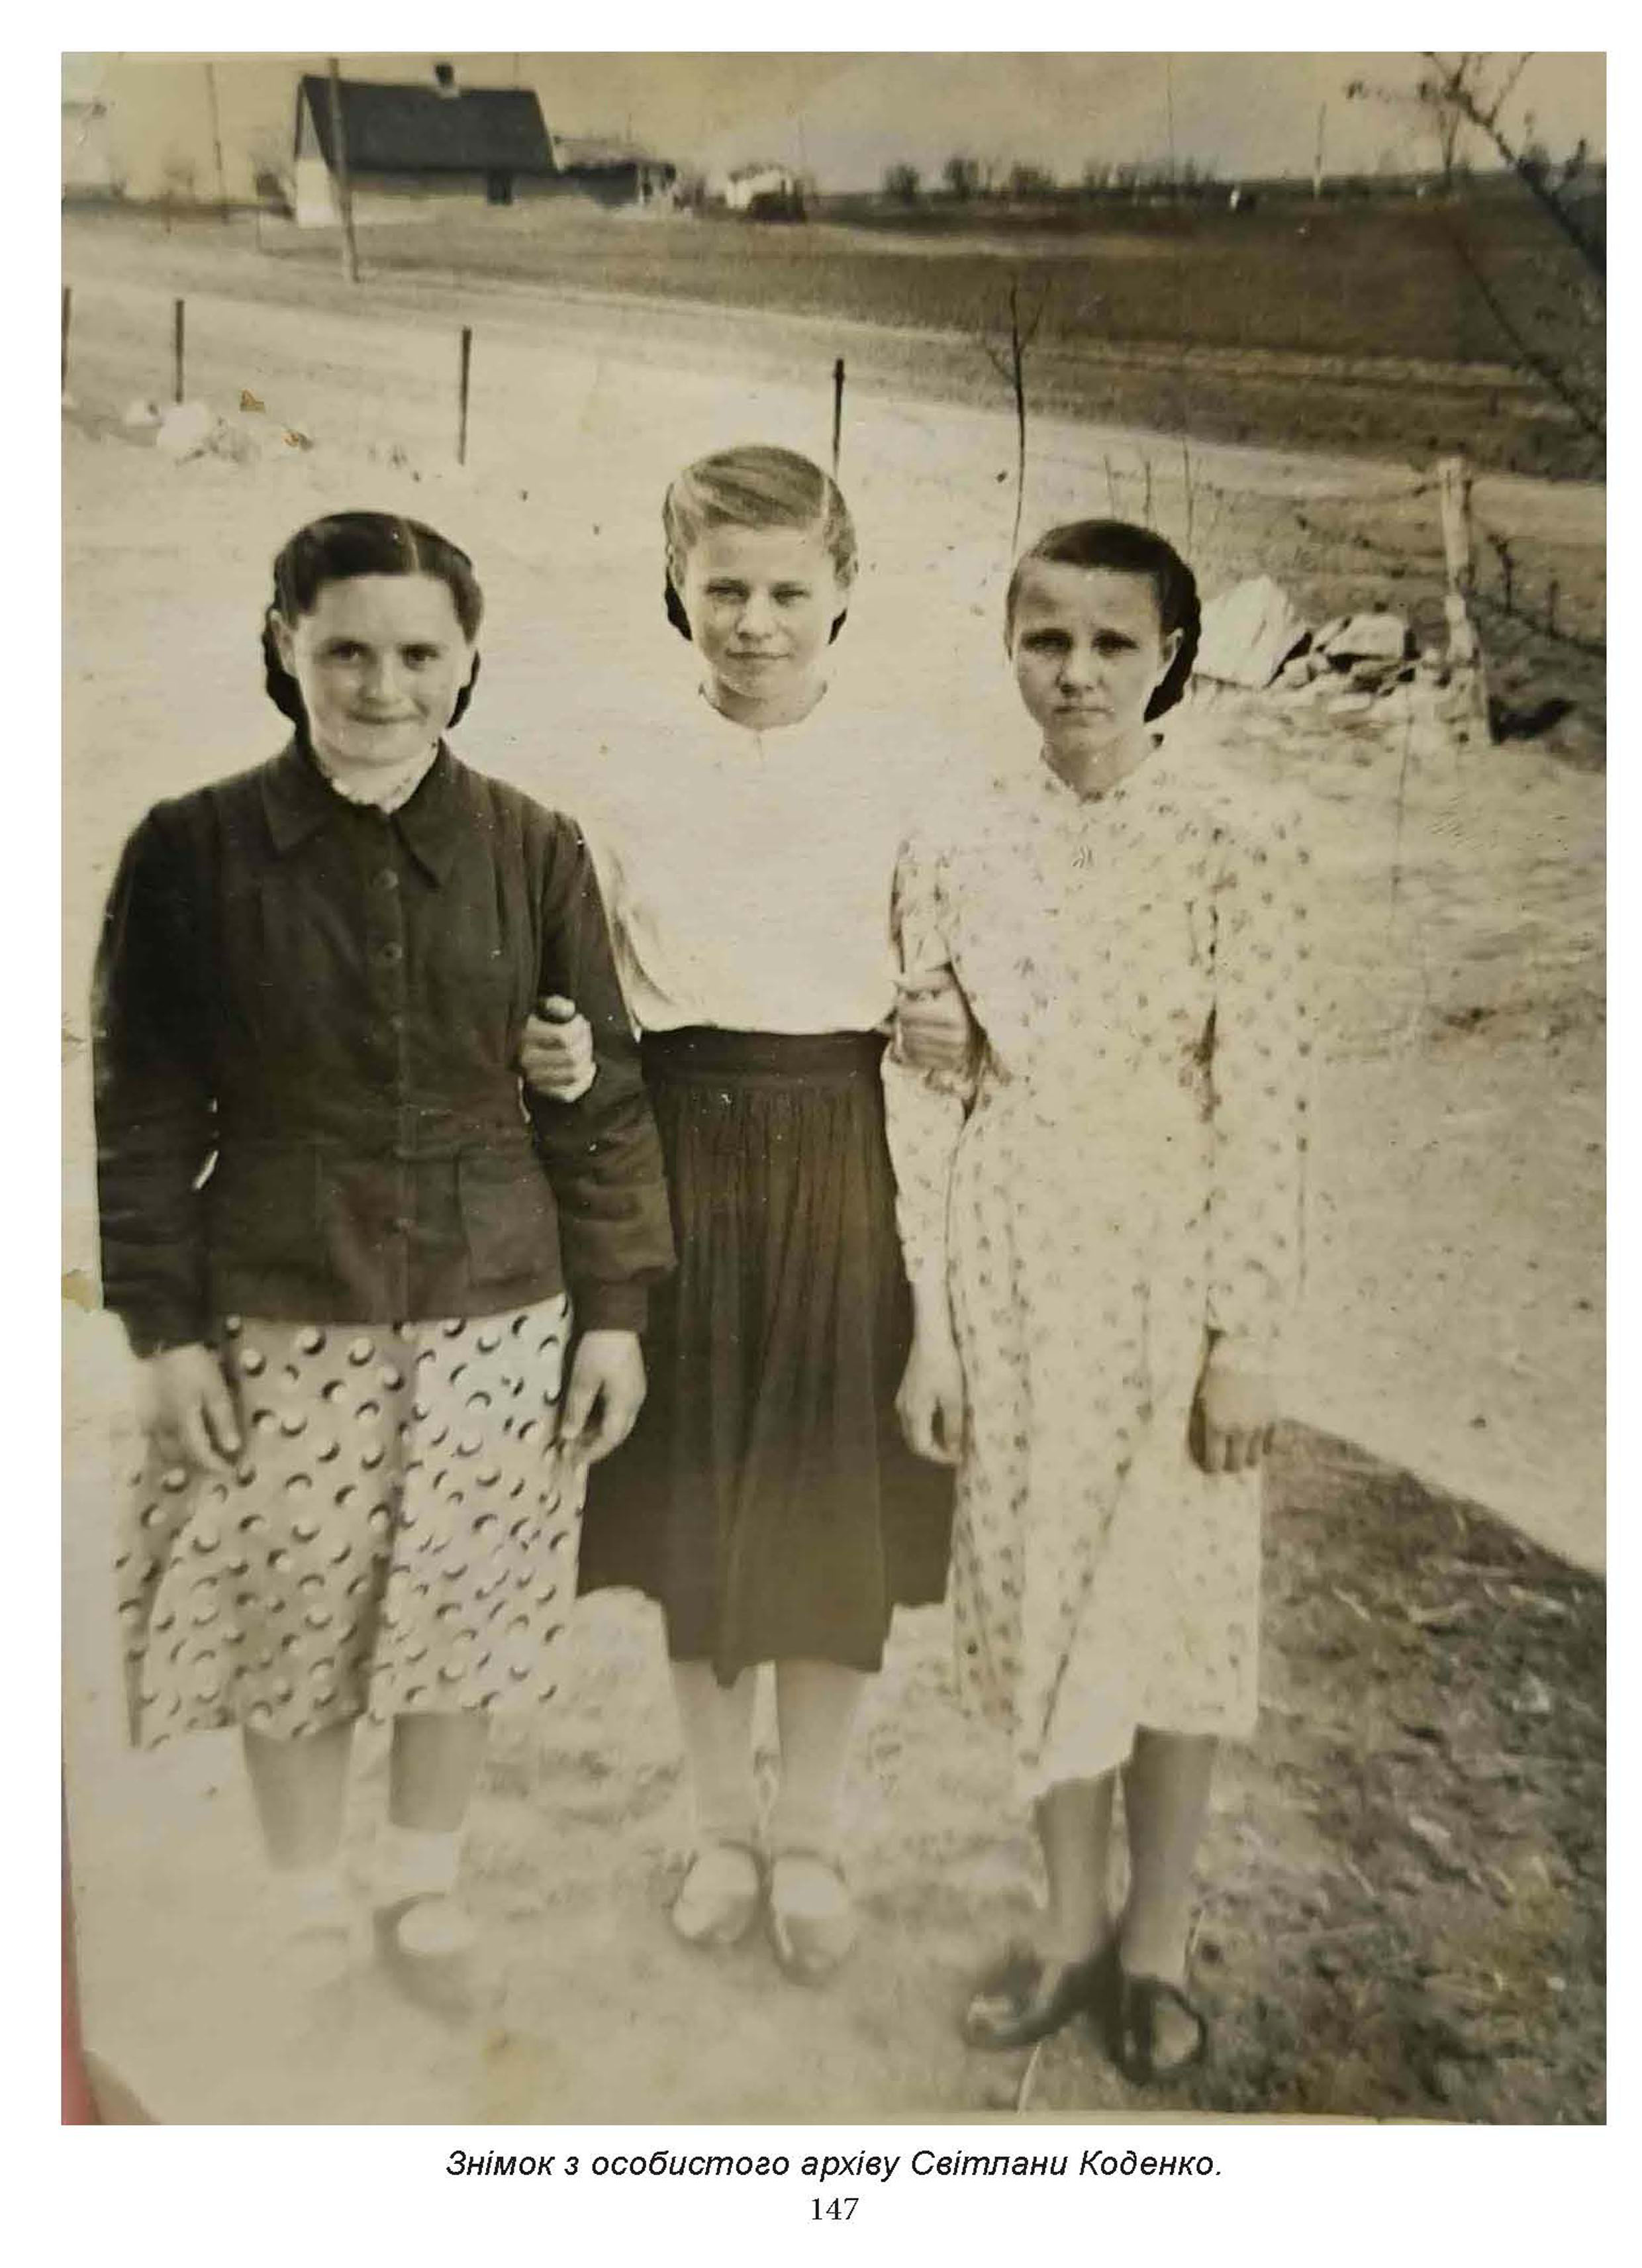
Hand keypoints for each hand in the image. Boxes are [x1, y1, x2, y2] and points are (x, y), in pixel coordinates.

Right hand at [137, 1342, 241, 1475]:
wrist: (163, 1341)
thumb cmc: (194, 1365)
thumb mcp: (215, 1390)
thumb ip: (223, 1421)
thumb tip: (232, 1449)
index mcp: (182, 1424)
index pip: (200, 1454)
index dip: (215, 1465)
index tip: (230, 1470)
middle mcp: (162, 1428)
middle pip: (179, 1456)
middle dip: (197, 1464)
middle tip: (216, 1462)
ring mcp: (149, 1420)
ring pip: (164, 1449)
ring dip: (181, 1456)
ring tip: (199, 1452)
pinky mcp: (143, 1411)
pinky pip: (154, 1437)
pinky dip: (168, 1443)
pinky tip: (178, 1437)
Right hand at [520, 996, 595, 1101]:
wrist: (524, 1048)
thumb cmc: (540, 1024)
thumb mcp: (545, 1008)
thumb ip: (557, 1004)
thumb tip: (568, 1009)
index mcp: (526, 1033)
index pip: (564, 1037)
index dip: (579, 1028)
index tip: (580, 1021)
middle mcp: (526, 1058)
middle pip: (572, 1056)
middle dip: (586, 1044)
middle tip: (586, 1036)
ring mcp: (532, 1078)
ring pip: (573, 1074)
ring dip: (587, 1061)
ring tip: (586, 1050)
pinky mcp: (542, 1092)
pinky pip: (570, 1092)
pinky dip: (585, 1080)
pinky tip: (588, 1068)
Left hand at [558, 1330, 645, 1467]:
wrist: (615, 1317)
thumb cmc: (598, 1349)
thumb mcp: (583, 1380)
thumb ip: (577, 1410)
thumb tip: (569, 1437)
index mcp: (625, 1404)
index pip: (609, 1438)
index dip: (591, 1451)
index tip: (573, 1460)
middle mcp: (634, 1401)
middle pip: (617, 1433)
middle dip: (595, 1445)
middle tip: (573, 1452)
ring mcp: (634, 1391)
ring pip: (617, 1422)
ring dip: (598, 1432)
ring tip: (576, 1437)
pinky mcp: (630, 1381)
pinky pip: (617, 1410)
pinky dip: (601, 1419)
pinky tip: (587, 1418)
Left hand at [894, 965, 977, 1078]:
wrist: (981, 1017)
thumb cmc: (959, 996)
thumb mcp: (943, 980)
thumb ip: (919, 980)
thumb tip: (896, 981)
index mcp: (952, 1015)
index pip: (908, 1012)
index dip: (901, 1003)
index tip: (905, 999)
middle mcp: (955, 1038)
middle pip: (908, 1030)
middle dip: (903, 1019)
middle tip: (908, 1012)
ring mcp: (954, 1054)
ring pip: (910, 1046)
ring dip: (906, 1034)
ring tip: (914, 1023)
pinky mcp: (951, 1064)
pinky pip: (918, 1059)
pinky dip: (912, 1049)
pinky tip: (918, 1038)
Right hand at [897, 1323, 965, 1464]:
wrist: (931, 1337)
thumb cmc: (945, 1366)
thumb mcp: (954, 1399)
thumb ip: (953, 1427)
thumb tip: (953, 1452)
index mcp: (914, 1414)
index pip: (923, 1447)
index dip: (940, 1457)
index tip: (959, 1459)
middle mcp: (904, 1409)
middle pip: (915, 1441)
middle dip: (933, 1451)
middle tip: (954, 1453)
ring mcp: (903, 1398)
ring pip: (912, 1429)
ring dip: (929, 1439)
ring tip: (949, 1440)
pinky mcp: (906, 1389)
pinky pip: (912, 1417)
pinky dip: (925, 1426)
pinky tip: (939, 1421)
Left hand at [1190, 1347, 1275, 1474]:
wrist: (1241, 1354)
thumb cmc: (1214, 1377)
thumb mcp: (1200, 1403)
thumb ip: (1201, 1429)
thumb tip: (1203, 1453)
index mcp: (1217, 1426)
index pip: (1215, 1464)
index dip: (1211, 1467)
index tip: (1209, 1465)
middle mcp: (1240, 1430)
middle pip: (1236, 1466)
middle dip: (1228, 1464)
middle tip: (1224, 1457)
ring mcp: (1259, 1425)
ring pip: (1254, 1460)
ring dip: (1245, 1457)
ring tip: (1238, 1448)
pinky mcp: (1273, 1418)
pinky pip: (1269, 1446)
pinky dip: (1260, 1446)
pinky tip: (1252, 1438)